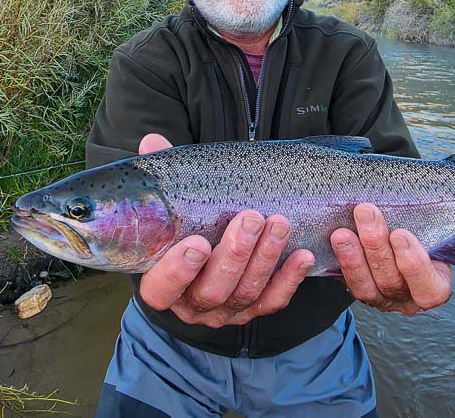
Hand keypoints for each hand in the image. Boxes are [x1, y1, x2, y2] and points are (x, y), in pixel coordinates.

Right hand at [135, 134, 314, 326]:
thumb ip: (162, 179)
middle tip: (250, 219)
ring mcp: (226, 311)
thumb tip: (152, 143)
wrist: (210, 247)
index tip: (197, 243)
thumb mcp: (171, 206)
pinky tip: (302, 256)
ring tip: (279, 224)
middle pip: (212, 291)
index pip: (162, 289)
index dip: (177, 272)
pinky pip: (273, 301)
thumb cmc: (186, 225)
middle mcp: (193, 304)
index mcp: (162, 284)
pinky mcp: (255, 309)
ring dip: (265, 259)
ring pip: (246, 293)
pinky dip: (289, 279)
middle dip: (234, 255)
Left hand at [330, 203, 454, 314]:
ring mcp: (375, 294)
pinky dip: (335, 261)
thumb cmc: (431, 224)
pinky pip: (341, 280)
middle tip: (367, 212)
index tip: (404, 236)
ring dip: (353, 255)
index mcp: (433, 287)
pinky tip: (329, 239)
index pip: (428, 289)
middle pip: (390, 282)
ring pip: (363, 284)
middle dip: (377, 247)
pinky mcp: (350, 283)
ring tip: (344, 227)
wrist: (394, 216)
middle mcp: (404, 298)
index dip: (415, 265)